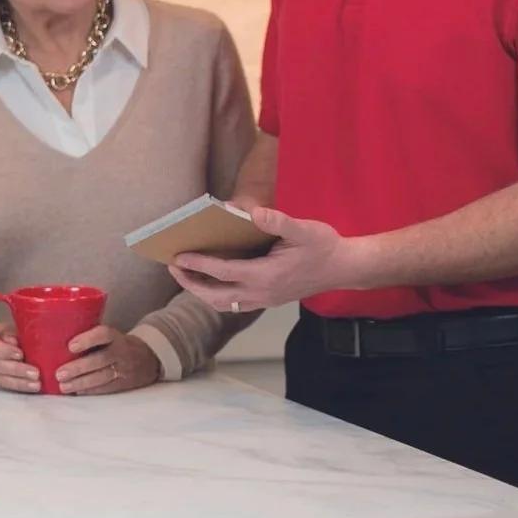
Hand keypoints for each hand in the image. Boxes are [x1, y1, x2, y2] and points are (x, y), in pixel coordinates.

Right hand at [0, 324, 40, 392]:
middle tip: (35, 373)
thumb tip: (15, 342)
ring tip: (36, 385)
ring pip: (2, 380)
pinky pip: (3, 387)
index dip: (7, 352)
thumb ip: (6, 332)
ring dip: (20, 383)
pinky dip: (17, 388)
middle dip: (18, 370)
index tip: (21, 354)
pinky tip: (29, 388)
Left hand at [53, 326, 161, 395]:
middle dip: (79, 368)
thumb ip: (90, 335)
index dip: (87, 339)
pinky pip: (106, 388)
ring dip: (81, 383)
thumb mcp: (110, 335)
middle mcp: (121, 353)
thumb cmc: (117, 344)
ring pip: (102, 377)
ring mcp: (124, 370)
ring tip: (63, 386)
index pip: (103, 334)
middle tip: (59, 373)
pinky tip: (76, 392)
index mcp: (115, 337)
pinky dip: (90, 391)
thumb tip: (57, 335)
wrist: (148, 358)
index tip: (70, 346)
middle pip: (100, 360)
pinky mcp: (124, 384)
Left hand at [169, 204, 360, 312]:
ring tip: (185, 275)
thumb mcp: (304, 230)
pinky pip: (235, 304)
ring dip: (202, 292)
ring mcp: (264, 300)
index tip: (177, 257)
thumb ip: (278, 222)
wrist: (344, 268)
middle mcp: (261, 293)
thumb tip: (253, 213)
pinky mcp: (268, 300)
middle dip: (191, 283)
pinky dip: (217, 295)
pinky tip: (210, 281)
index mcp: (266, 276)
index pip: (222, 272)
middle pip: (215, 296)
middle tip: (173, 267)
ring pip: (223, 304)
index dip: (197, 265)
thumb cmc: (324, 246)